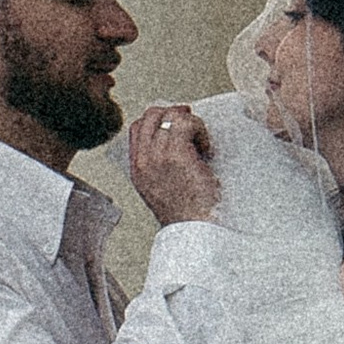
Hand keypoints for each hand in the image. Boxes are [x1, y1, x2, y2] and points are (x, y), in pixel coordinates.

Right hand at [129, 103, 219, 224]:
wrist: (194, 230)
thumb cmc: (186, 214)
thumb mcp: (162, 188)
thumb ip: (160, 164)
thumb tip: (176, 139)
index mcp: (137, 169)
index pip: (136, 128)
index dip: (157, 119)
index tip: (175, 122)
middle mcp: (144, 160)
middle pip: (150, 115)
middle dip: (173, 114)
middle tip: (191, 124)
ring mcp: (158, 156)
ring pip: (170, 115)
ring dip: (191, 123)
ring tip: (201, 142)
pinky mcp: (177, 154)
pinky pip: (186, 123)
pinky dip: (200, 129)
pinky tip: (207, 148)